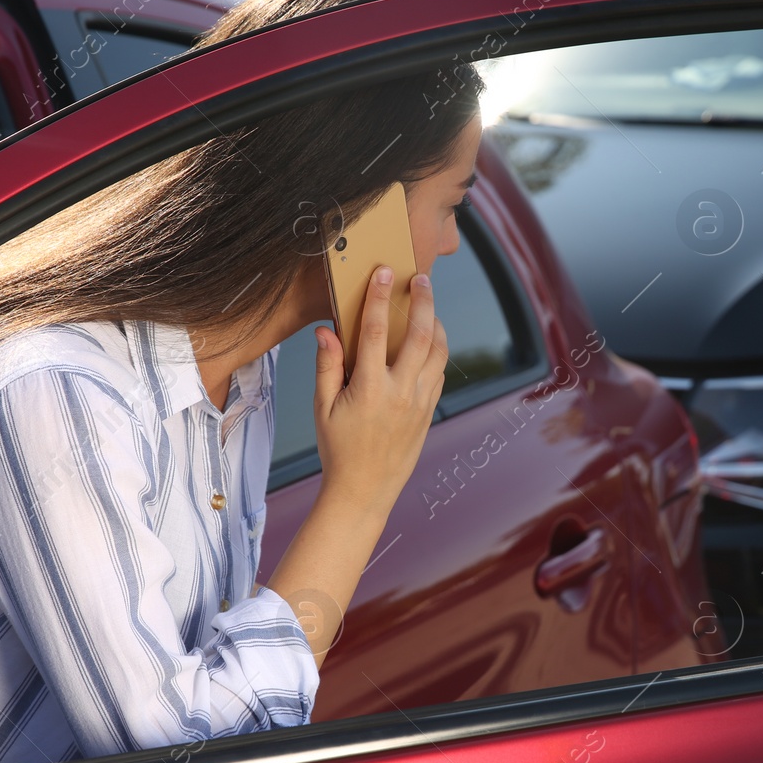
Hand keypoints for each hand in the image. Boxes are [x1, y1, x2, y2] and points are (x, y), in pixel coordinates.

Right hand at [312, 266, 448, 511]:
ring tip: (428, 306)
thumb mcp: (322, 408)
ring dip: (437, 324)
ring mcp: (420, 402)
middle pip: (420, 335)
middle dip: (423, 302)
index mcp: (369, 389)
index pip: (374, 332)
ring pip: (438, 352)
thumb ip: (327, 366)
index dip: (378, 298)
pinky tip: (429, 339)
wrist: (365, 490)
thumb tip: (326, 331)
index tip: (384, 272)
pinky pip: (440, 372)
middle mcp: (400, 392)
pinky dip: (438, 350)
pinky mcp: (429, 411)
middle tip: (421, 279)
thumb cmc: (338, 448)